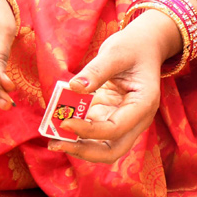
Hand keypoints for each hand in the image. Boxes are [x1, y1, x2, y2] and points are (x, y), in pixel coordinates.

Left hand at [48, 10, 177, 162]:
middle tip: (56, 144)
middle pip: (112, 151)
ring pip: (102, 147)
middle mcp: (137, 118)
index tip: (64, 122)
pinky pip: (93, 133)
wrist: (144, 44)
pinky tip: (58, 123)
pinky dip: (76, 132)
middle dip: (83, 151)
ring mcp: (124, 120)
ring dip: (78, 146)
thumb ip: (96, 70)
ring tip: (52, 137)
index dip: (89, 131)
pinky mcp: (111, 117)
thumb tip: (73, 87)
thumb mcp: (116, 52)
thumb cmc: (134, 46)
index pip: (115, 129)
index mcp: (144, 104)